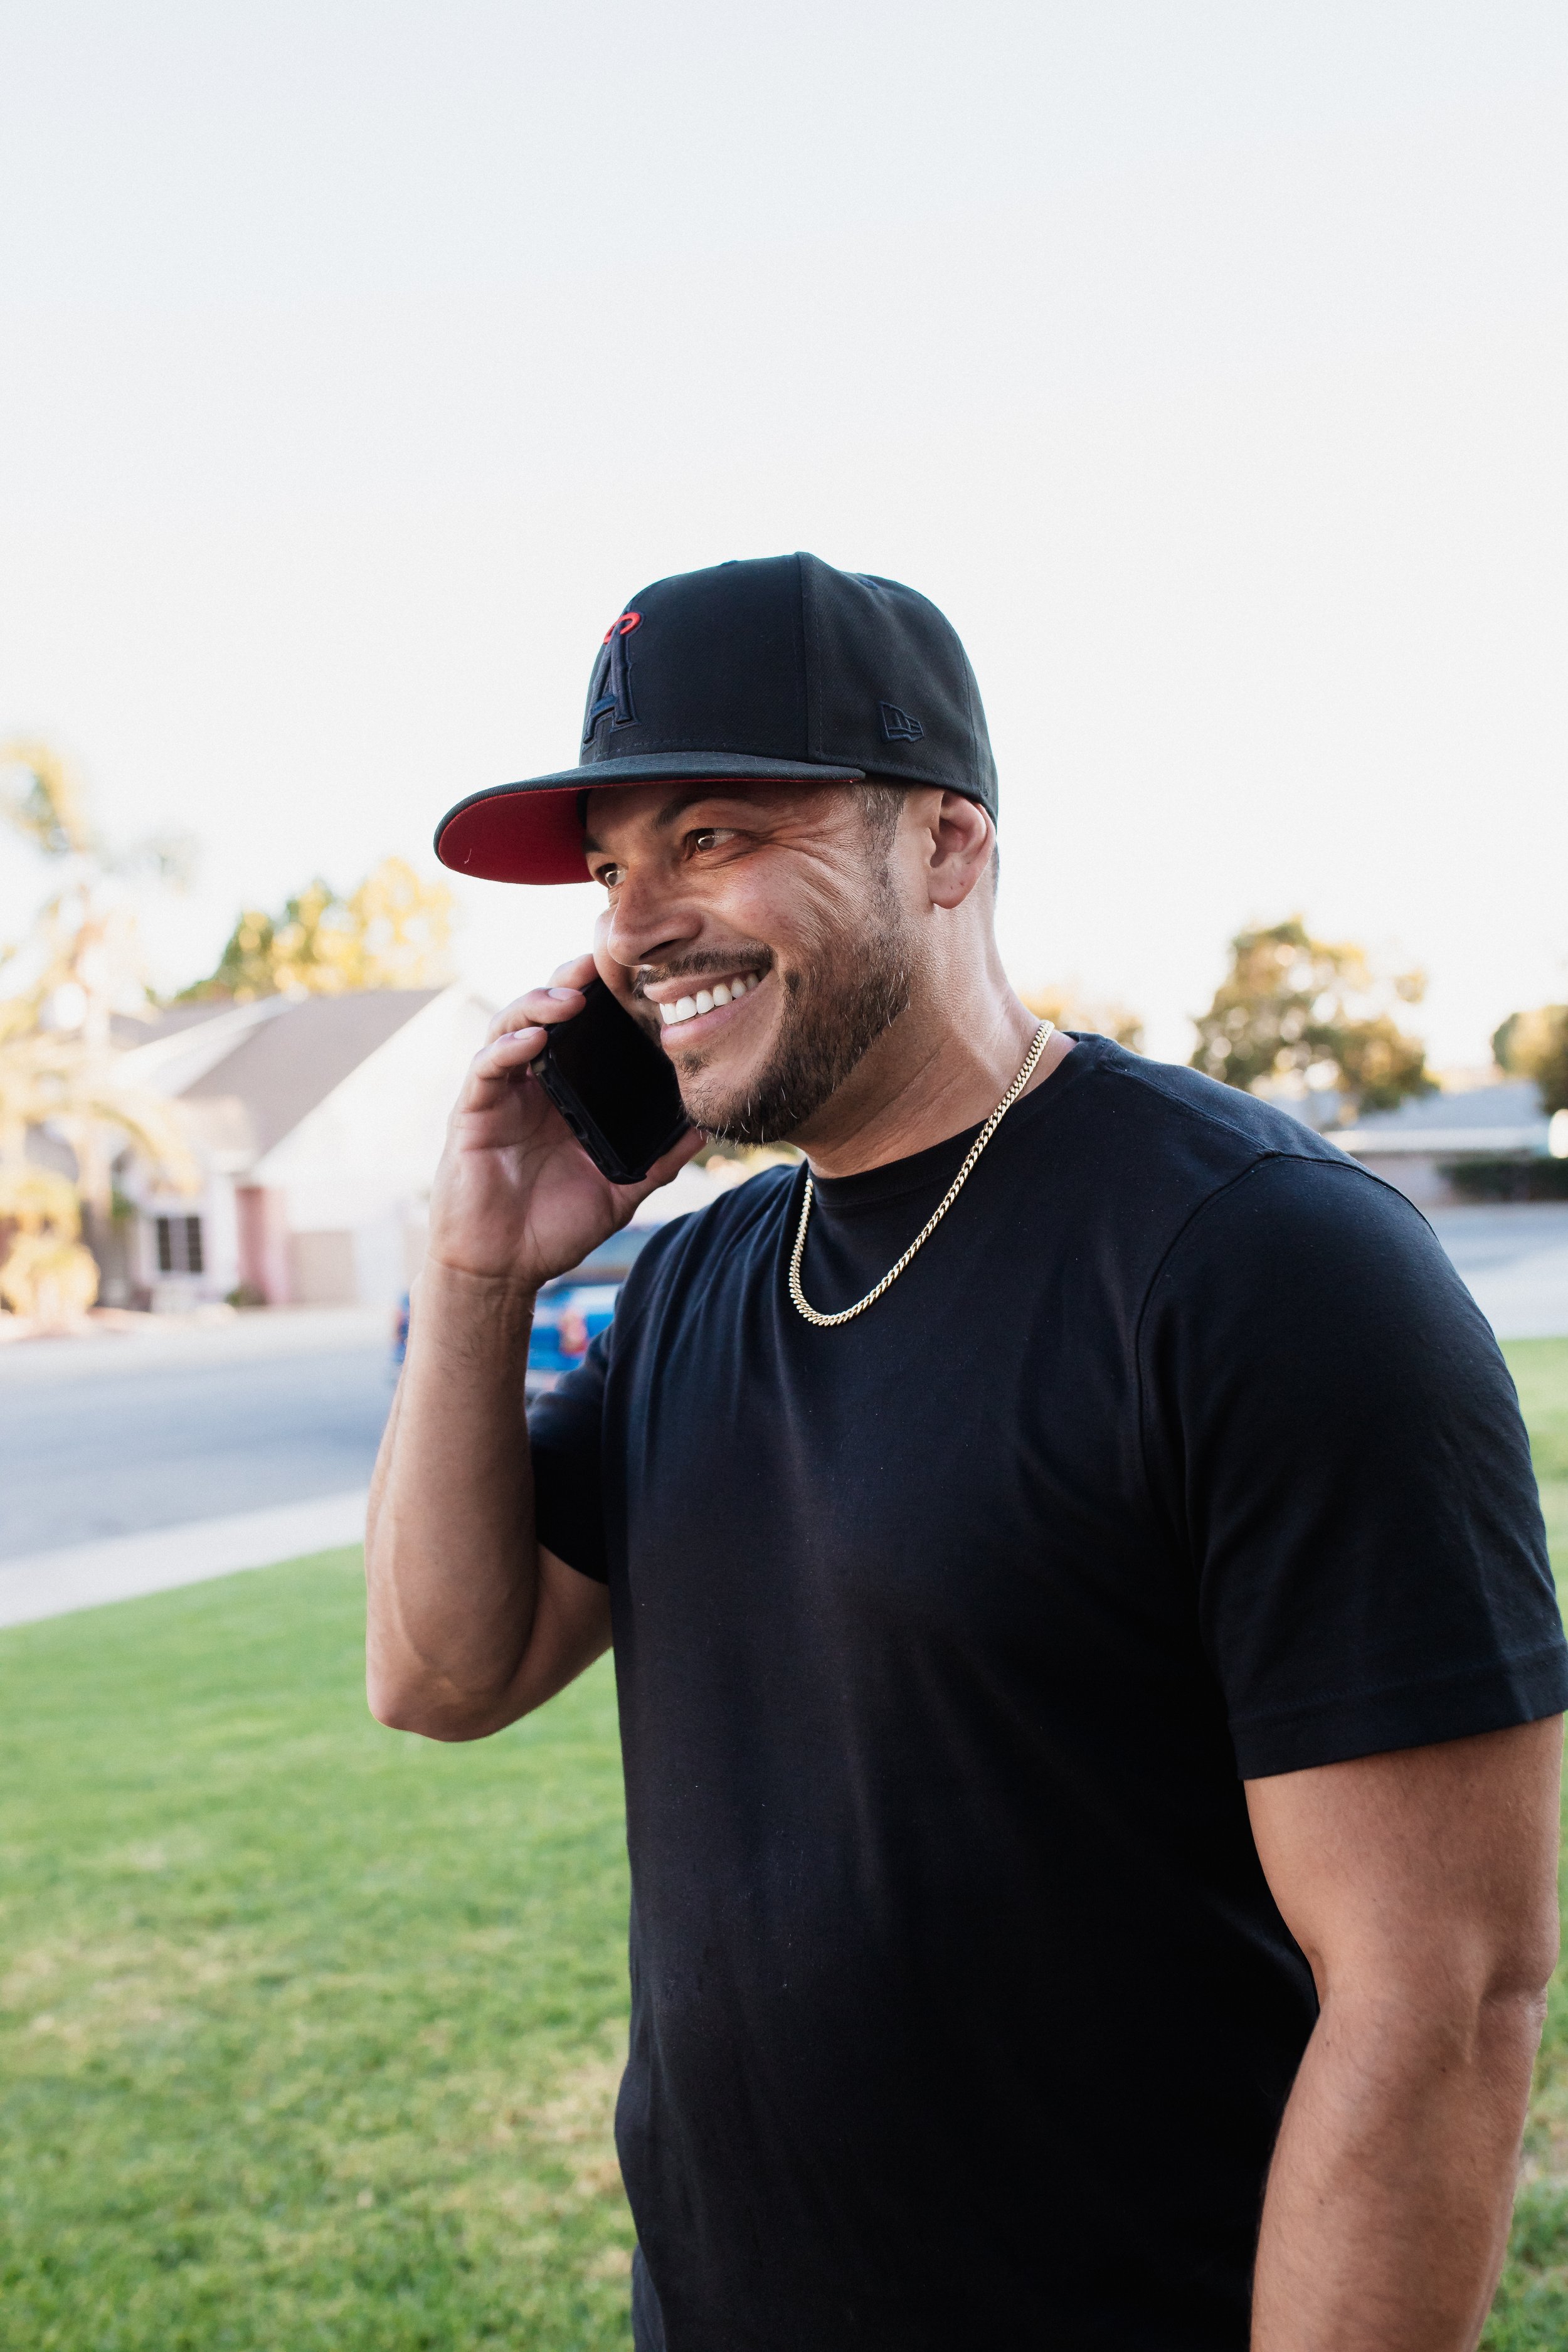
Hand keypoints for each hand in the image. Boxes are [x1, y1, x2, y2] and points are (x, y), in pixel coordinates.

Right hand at [426, 952, 702, 1293]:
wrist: (504, 1269)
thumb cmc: (555, 1226)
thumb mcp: (620, 1188)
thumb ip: (659, 1158)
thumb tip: (707, 1130)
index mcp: (567, 1092)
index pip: (585, 1030)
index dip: (605, 999)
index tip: (640, 976)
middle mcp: (533, 1083)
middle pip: (546, 1013)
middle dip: (572, 982)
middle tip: (602, 963)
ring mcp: (500, 1093)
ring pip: (512, 1026)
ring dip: (540, 1004)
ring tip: (573, 997)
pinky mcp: (473, 1112)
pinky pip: (487, 1068)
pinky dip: (510, 1047)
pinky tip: (537, 1039)